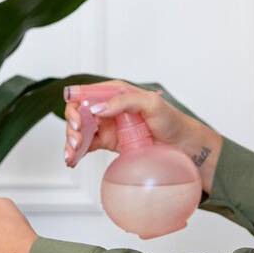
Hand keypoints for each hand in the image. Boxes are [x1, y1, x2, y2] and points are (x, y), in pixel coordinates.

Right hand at [62, 79, 197, 164]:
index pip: (85, 94)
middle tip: (77, 140)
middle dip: (72, 126)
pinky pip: (86, 146)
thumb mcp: (151, 103)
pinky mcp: (108, 142)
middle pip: (78, 113)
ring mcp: (107, 126)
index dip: (76, 106)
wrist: (182, 145)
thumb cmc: (171, 120)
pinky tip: (72, 160)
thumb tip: (98, 108)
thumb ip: (124, 101)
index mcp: (114, 92)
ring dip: (71, 141)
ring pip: (79, 131)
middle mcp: (108, 107)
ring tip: (72, 154)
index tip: (79, 121)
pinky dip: (76, 152)